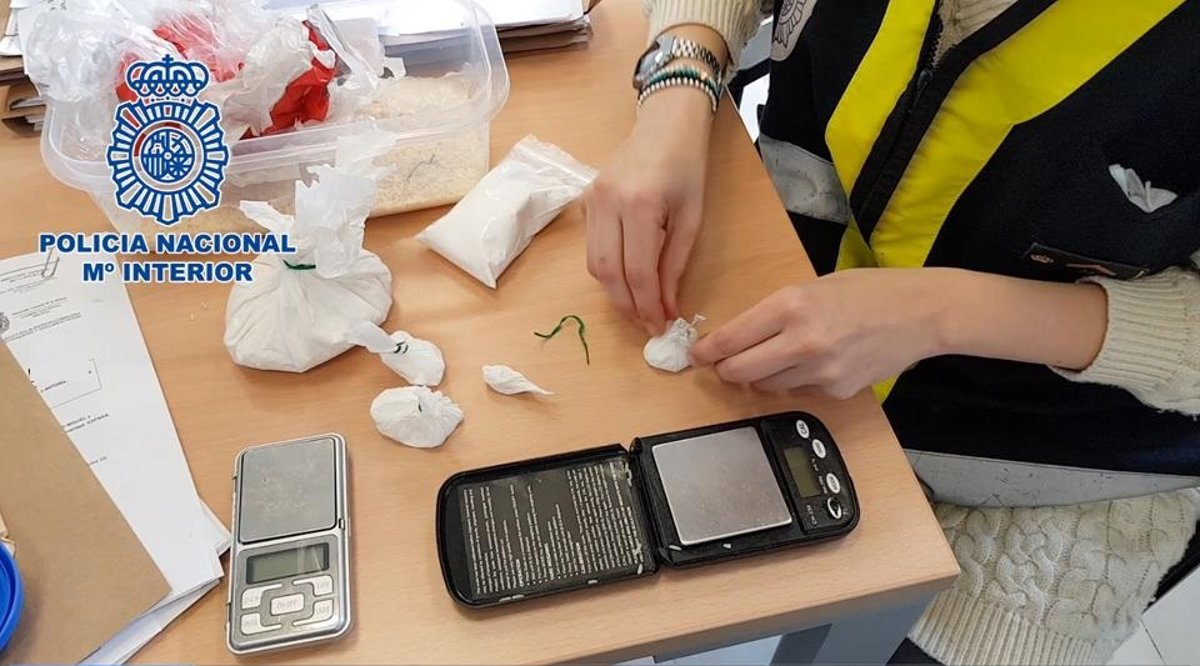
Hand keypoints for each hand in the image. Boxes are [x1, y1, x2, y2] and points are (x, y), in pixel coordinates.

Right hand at [584, 80, 713, 334]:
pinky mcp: (585, 200)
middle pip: (607, 272)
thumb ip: (675, 264)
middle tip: (646, 324)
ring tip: (638, 306)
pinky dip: (607, 268)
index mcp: (640, 204)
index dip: (647, 305)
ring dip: (614, 291)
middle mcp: (607, 202)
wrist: (665, 123)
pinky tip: (626, 276)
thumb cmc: (687, 165)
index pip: (637, 271)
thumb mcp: (692, 217)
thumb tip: (666, 307)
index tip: (660, 325)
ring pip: (593, 263)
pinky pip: (591, 246)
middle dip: (627, 305)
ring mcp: (591, 200)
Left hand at [690, 269, 952, 397]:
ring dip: (760, 376)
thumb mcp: (813, 286)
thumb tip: (737, 338)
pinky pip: (797, 392)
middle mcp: (801, 341)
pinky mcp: (836, 391)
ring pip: (765, 386)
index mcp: (791, 305)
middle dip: (725, 369)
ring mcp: (820, 371)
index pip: (731, 339)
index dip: (707, 352)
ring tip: (777, 357)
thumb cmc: (868, 291)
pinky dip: (794, 382)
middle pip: (739, 371)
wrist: (921, 313)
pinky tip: (813, 363)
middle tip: (724, 364)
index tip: (698, 355)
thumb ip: (774, 312)